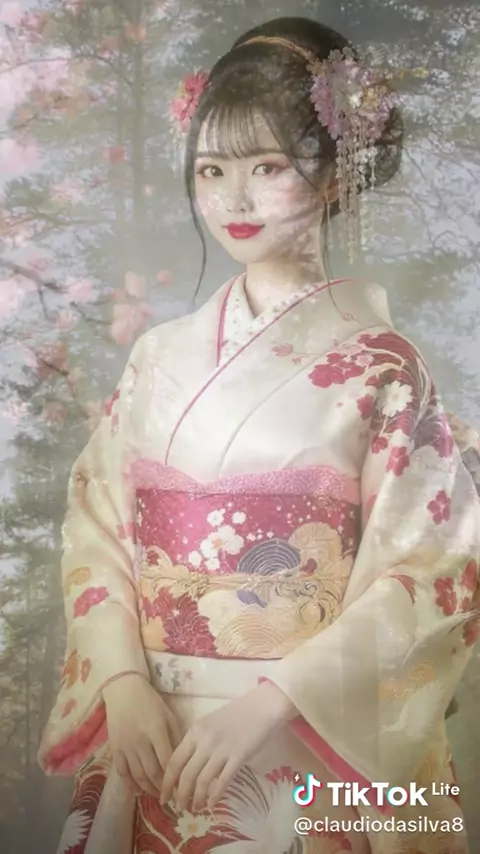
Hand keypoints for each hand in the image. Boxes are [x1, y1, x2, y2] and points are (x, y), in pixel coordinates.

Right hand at [103, 673, 181, 797]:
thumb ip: (175, 736)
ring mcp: (125, 746)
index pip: (167, 761)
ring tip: (159, 795)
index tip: (183, 788)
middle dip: (164, 788)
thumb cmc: (150, 701)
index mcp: (155, 730)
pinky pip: (122, 772)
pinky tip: (139, 790)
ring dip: (149, 789)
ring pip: (138, 775)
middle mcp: (139, 741)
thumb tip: (183, 760)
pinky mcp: (114, 749)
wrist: (123, 690)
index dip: (175, 777)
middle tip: (173, 797)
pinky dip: (130, 784)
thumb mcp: (168, 714)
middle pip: (153, 772)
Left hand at [160, 680, 295, 811]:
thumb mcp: (208, 724)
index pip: (174, 761)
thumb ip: (196, 743)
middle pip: (186, 775)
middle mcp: (205, 741)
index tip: (163, 797)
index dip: (167, 783)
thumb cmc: (235, 715)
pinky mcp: (239, 756)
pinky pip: (223, 781)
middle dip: (180, 795)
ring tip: (195, 808)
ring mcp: (222, 749)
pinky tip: (211, 804)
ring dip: (196, 799)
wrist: (261, 706)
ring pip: (202, 781)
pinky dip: (214, 795)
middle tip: (180, 808)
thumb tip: (184, 769)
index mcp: (194, 731)